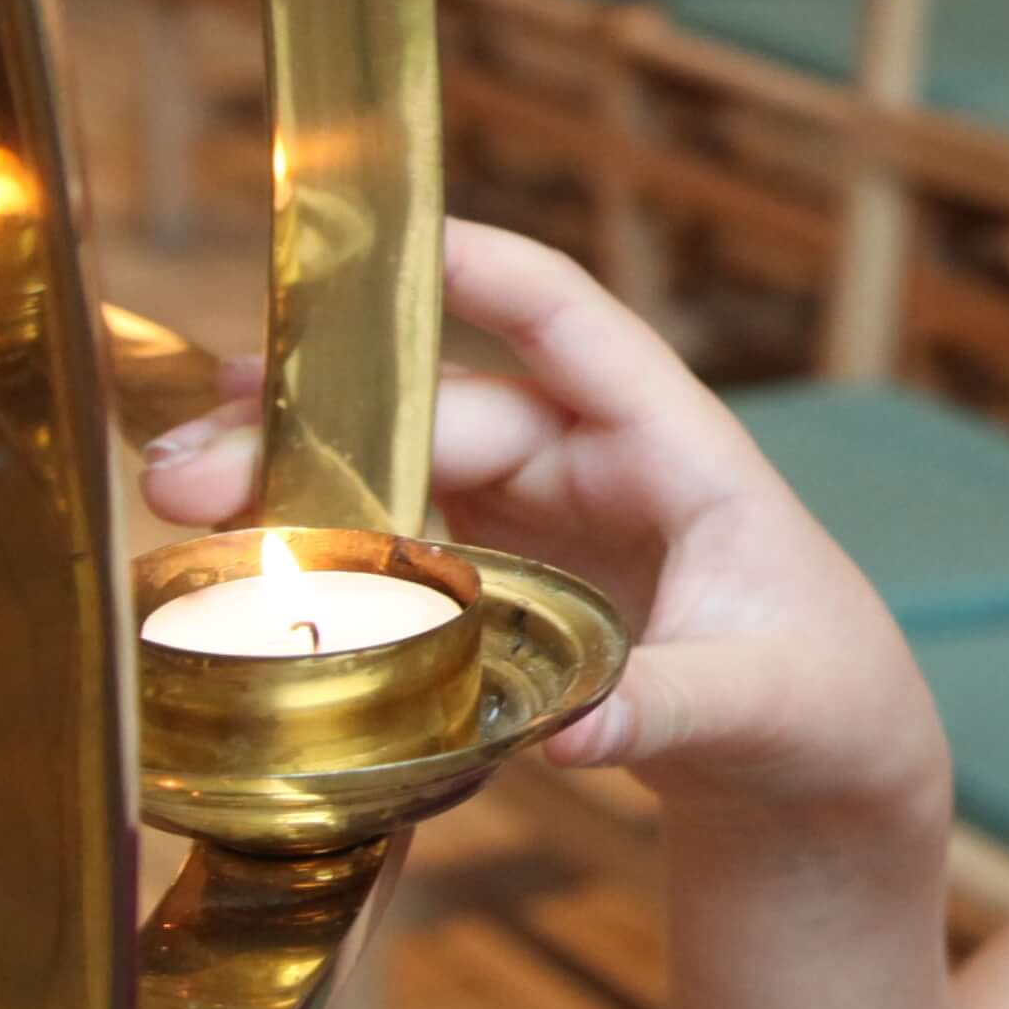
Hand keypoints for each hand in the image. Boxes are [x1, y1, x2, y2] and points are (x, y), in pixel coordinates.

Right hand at [140, 222, 949, 846]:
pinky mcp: (522, 582)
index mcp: (682, 453)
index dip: (479, 271)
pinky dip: (340, 544)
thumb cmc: (824, 705)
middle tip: (196, 462)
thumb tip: (572, 734)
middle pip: (455, 415)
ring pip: (417, 472)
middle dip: (328, 424)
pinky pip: (419, 543)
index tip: (372, 235)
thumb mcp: (764, 706)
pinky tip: (248, 562)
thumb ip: (669, 711)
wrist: (824, 773)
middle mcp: (609, 465)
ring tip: (184, 498)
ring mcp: (559, 521)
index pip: (573, 327)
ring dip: (308, 477)